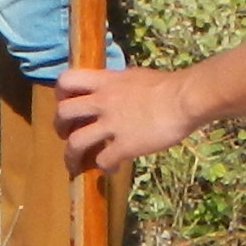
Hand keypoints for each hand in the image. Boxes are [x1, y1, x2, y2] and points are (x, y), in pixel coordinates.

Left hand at [57, 62, 204, 173]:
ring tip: (75, 165)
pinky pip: (103, 161)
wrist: (185, 98)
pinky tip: (112, 168)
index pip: (67, 80)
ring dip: (71, 156)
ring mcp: (112, 124)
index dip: (61, 94)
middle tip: (66, 135)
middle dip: (59, 127)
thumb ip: (119, 85)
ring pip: (75, 142)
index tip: (66, 103)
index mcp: (105, 82)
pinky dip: (104, 168)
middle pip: (63, 113)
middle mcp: (102, 101)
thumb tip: (116, 89)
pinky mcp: (124, 145)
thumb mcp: (134, 77)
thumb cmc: (168, 85)